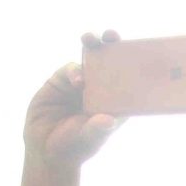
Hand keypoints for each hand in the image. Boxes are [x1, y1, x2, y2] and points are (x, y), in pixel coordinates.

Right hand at [23, 33, 125, 166]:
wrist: (44, 149)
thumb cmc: (74, 147)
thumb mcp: (88, 139)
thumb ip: (96, 129)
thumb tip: (108, 120)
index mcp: (114, 102)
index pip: (129, 80)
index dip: (134, 65)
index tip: (140, 51)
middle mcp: (100, 90)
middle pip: (110, 63)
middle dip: (112, 46)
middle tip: (112, 35)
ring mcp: (81, 84)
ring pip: (89, 60)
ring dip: (91, 46)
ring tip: (90, 39)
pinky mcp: (61, 81)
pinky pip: (70, 69)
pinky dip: (73, 70)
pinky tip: (76, 80)